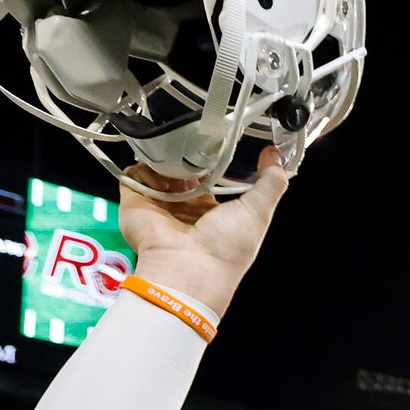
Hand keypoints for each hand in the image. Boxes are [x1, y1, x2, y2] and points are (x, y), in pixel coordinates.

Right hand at [117, 149, 290, 320]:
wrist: (189, 270)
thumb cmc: (228, 246)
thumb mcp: (259, 211)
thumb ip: (271, 182)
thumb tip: (276, 154)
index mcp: (210, 210)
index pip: (207, 178)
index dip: (211, 160)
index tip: (218, 140)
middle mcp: (183, 206)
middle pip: (180, 170)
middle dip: (185, 155)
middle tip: (192, 142)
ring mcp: (157, 204)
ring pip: (157, 168)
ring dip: (165, 158)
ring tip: (175, 156)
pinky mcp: (134, 202)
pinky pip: (133, 175)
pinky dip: (143, 167)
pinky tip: (159, 171)